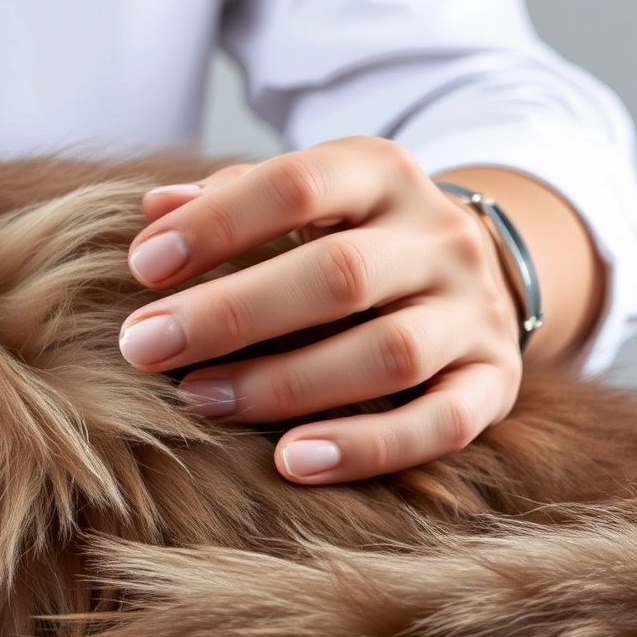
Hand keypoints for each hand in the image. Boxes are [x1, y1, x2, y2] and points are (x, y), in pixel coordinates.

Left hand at [119, 136, 524, 484]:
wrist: (471, 273)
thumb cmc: (347, 236)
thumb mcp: (302, 201)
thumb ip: (230, 199)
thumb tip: (153, 210)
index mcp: (381, 174)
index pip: (298, 185)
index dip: (217, 224)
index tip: (141, 267)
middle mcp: (439, 238)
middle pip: (339, 274)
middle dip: (231, 313)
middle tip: (144, 346)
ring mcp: (474, 313)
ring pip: (387, 353)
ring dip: (286, 384)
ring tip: (201, 401)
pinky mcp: (495, 384)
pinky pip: (440, 423)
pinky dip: (367, 448)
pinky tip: (292, 462)